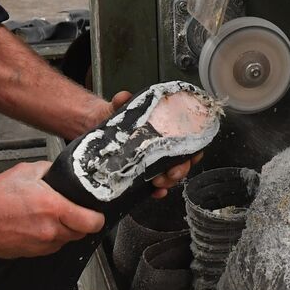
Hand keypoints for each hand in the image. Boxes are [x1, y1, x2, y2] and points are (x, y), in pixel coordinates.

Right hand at [0, 161, 103, 257]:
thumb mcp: (27, 171)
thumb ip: (49, 171)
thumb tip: (61, 173)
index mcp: (53, 208)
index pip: (92, 222)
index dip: (97, 217)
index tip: (95, 213)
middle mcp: (50, 230)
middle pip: (81, 233)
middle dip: (80, 223)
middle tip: (72, 211)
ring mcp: (40, 245)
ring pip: (65, 241)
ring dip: (64, 231)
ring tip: (49, 217)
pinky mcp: (30, 254)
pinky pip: (49, 248)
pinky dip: (49, 239)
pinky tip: (37, 226)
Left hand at [78, 90, 201, 197]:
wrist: (95, 127)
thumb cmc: (114, 117)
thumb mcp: (118, 108)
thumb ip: (122, 102)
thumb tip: (123, 97)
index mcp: (163, 130)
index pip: (188, 140)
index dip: (195, 148)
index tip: (193, 154)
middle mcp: (161, 147)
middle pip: (182, 161)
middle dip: (180, 170)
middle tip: (170, 172)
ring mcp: (152, 162)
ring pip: (171, 176)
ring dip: (169, 181)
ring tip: (158, 182)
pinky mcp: (141, 175)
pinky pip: (155, 187)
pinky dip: (158, 192)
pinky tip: (154, 192)